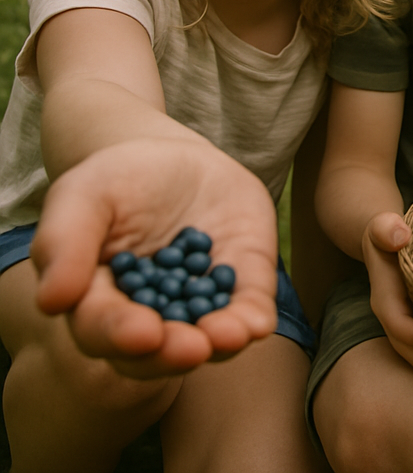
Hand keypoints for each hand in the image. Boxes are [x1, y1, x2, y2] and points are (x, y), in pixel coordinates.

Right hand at [32, 138, 279, 378]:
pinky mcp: (242, 287)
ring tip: (229, 337)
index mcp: (98, 300)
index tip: (141, 334)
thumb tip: (53, 301)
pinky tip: (257, 324)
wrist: (179, 161)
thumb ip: (64, 240)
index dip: (119, 334)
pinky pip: (249, 312)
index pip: (101, 328)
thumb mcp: (84, 194)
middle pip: (152, 352)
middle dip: (170, 354)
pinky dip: (252, 321)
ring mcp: (197, 306)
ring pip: (205, 341)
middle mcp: (147, 316)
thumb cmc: (119, 179)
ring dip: (217, 344)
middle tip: (189, 348)